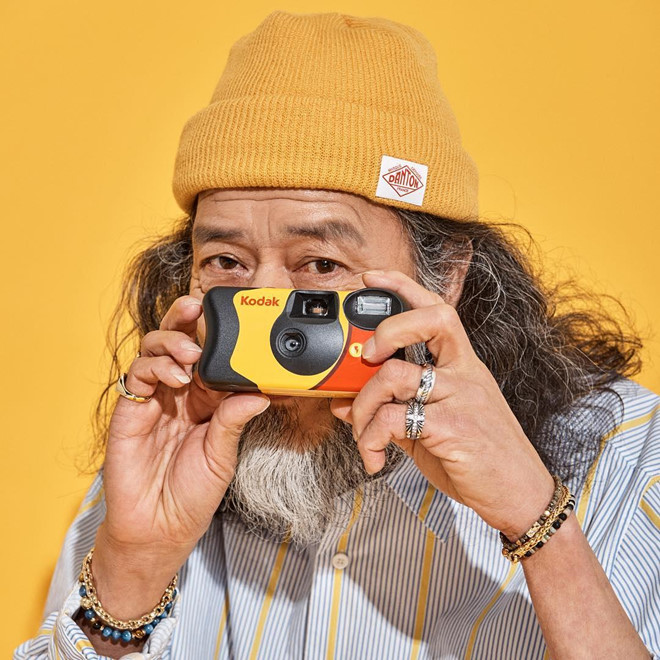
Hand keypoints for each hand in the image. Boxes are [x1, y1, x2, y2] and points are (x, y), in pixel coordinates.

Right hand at [93, 294, 269, 618]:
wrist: (159, 528)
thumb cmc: (192, 494)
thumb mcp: (222, 454)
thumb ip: (233, 420)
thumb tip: (261, 392)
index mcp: (205, 401)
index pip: (210, 356)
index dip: (217, 336)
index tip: (234, 320)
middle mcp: (179, 393)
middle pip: (178, 342)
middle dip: (185, 319)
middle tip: (198, 308)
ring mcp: (154, 399)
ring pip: (154, 350)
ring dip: (172, 341)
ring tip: (190, 353)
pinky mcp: (131, 410)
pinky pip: (137, 375)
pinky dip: (155, 366)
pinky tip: (174, 376)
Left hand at [331, 271, 553, 538]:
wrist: (520, 495)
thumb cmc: (478, 456)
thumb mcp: (432, 428)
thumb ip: (391, 412)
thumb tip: (345, 405)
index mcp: (462, 366)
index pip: (437, 310)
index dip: (402, 287)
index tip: (371, 277)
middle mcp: (464, 374)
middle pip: (430, 320)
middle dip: (386, 328)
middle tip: (366, 356)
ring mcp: (461, 398)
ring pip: (394, 375)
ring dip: (362, 405)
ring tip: (362, 434)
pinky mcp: (453, 428)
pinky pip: (393, 420)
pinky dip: (370, 439)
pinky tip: (374, 458)